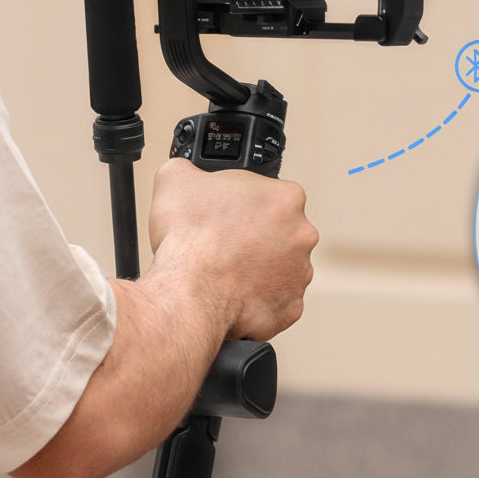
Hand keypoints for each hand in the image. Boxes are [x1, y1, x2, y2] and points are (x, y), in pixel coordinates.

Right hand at [147, 158, 317, 340]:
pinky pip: (275, 306)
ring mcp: (299, 273)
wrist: (190, 290)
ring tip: (224, 277)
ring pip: (279, 271)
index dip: (242, 208)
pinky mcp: (290, 308)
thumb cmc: (190, 237)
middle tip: (223, 248)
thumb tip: (184, 171)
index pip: (269, 198)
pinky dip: (256, 306)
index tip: (226, 218)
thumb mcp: (176, 179)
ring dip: (257, 273)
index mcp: (286, 198)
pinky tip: (231, 300)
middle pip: (278, 235)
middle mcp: (302, 234)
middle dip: (254, 241)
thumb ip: (188, 169)